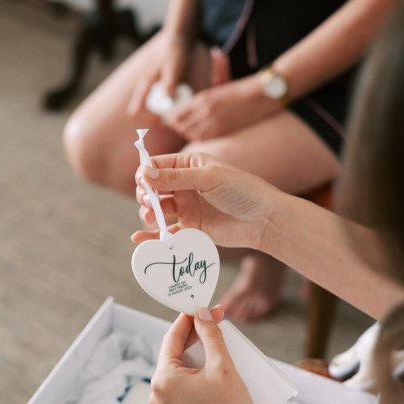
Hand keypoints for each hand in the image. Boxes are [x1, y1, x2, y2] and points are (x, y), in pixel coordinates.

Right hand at [128, 31, 190, 116]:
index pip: (136, 111)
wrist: (179, 42)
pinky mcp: (161, 91)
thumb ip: (170, 83)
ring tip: (181, 116)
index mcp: (145, 86)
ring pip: (154, 112)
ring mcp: (153, 92)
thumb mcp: (173, 67)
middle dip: (159, 121)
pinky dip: (170, 110)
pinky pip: (162, 107)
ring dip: (165, 116)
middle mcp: (146, 91)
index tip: (163, 119)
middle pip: (145, 115)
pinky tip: (183, 107)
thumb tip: (168, 101)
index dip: (148, 118)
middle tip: (176, 122)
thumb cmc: (174, 53)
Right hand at [132, 151, 277, 250]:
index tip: (143, 183)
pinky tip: (139, 239)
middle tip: (150, 202)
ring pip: (157, 209)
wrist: (263, 219)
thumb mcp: (208, 178)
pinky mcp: (191, 227)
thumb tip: (145, 174)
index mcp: (189, 164)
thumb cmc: (242, 191)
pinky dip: (152, 235)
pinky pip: (166, 231)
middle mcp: (185, 185)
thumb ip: (176, 177)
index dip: (145, 173)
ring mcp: (187, 206)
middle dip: (145, 194)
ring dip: (148, 212)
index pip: (157, 165)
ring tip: (152, 218)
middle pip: (152, 187)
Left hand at [150, 308, 259, 403]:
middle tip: (216, 324)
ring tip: (219, 347)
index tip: (204, 307)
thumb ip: (210, 335)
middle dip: (196, 337)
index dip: (190, 318)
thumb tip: (202, 314)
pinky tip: (214, 370)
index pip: (173, 337)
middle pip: (176, 353)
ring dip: (197, 355)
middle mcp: (157, 393)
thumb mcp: (223, 366)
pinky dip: (196, 374)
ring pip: (179, 369)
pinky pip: (182, 386)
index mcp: (163, 379)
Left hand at [167, 76, 279, 139]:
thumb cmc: (244, 87)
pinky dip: (195, 136)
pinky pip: (201, 138)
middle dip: (175, 125)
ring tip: (185, 128)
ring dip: (185, 131)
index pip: (176, 113)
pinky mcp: (222, 132)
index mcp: (203, 98)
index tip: (169, 116)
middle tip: (175, 123)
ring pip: (189, 134)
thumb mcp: (224, 80)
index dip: (169, 116)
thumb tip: (215, 52)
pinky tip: (197, 132)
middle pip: (180, 126)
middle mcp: (205, 112)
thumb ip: (214, 72)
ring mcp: (213, 124)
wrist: (263, 96)